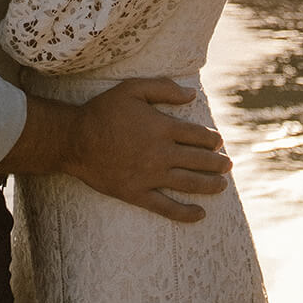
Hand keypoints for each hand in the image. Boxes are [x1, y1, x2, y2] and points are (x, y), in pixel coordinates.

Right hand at [63, 78, 231, 222]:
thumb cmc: (103, 111)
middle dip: (218, 163)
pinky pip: (166, 207)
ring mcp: (150, 176)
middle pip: (199, 161)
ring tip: (222, 186)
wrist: (74, 140)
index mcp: (162, 128)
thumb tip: (192, 94)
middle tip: (228, 165)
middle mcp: (160, 154)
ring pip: (189, 184)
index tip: (218, 142)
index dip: (212, 140)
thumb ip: (163, 88)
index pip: (198, 136)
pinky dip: (185, 213)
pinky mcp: (137, 193)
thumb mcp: (132, 89)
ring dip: (210, 185)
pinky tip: (200, 214)